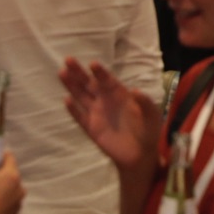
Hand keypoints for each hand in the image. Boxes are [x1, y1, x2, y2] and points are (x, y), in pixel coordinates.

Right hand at [61, 57, 162, 175]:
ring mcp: (97, 114)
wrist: (142, 154)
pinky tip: (66, 100)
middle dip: (79, 72)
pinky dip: (73, 109)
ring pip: (81, 96)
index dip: (100, 72)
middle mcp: (105, 100)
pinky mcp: (92, 129)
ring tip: (62, 73)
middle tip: (68, 60)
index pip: (107, 80)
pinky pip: (81, 117)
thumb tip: (135, 91)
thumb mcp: (152, 115)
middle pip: (89, 83)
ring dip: (71, 85)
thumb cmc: (149, 130)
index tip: (93, 64)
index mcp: (119, 94)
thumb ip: (145, 103)